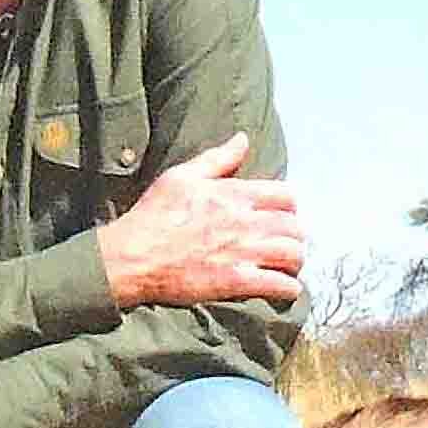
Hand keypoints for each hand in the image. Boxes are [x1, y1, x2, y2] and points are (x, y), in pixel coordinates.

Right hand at [99, 133, 304, 309]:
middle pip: (295, 227)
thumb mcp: (181, 176)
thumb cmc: (153, 215)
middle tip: (286, 242)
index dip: (289, 206)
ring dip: (295, 261)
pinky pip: (278, 285)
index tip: (282, 214)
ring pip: (293, 255)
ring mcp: (243, 253)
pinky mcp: (236, 282)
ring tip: (287, 265)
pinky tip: (285, 288)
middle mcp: (245, 222)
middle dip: (295, 235)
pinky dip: (288, 288)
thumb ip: (217, 158)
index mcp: (234, 194)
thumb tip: (242, 139)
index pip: (286, 196)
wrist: (132, 257)